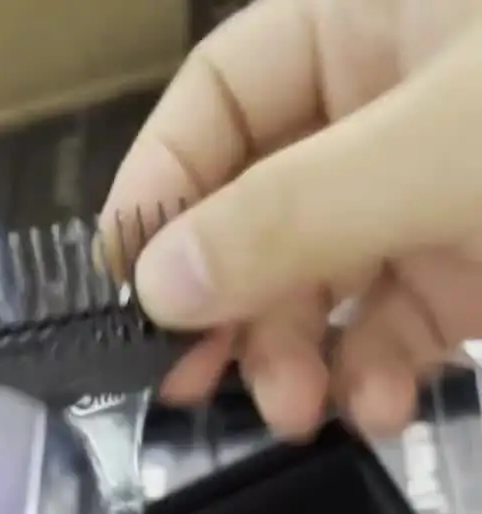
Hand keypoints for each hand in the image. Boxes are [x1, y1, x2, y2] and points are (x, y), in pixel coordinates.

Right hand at [99, 0, 481, 438]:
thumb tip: (157, 285)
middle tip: (197, 382)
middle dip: (234, 305)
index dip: (163, 186)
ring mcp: (428, 197)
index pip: (222, 95)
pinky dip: (378, 377)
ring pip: (321, 285)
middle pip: (260, 211)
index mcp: (362, 24)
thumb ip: (295, 213)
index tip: (127, 285)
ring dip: (297, 360)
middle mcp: (383, 112)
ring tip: (298, 414)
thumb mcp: (440, 150)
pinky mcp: (470, 272)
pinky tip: (381, 410)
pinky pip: (394, 329)